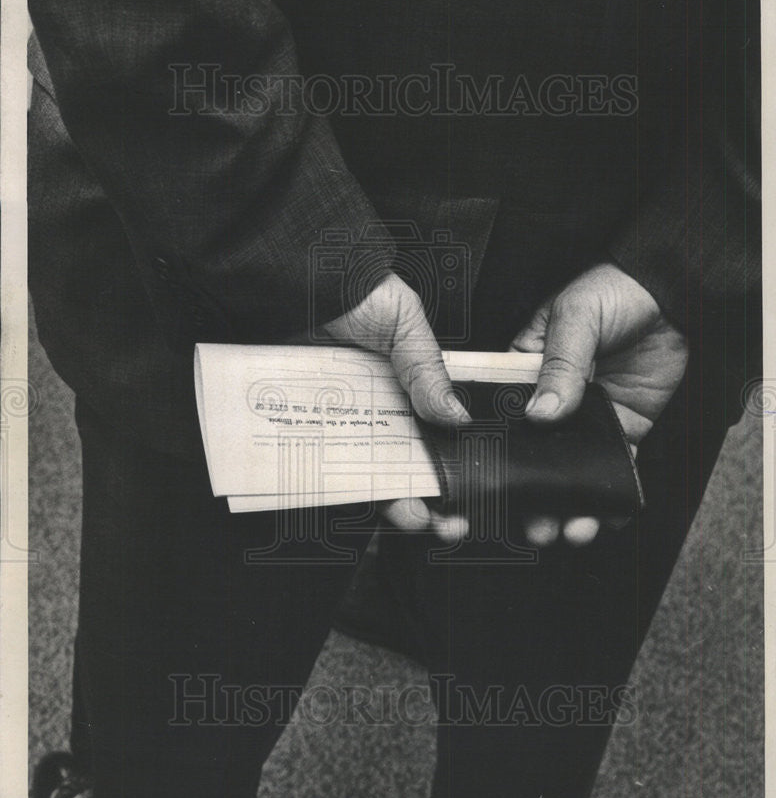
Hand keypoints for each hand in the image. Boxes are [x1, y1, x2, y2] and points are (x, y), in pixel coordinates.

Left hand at [324, 273, 469, 541]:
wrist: (289, 275)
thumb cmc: (352, 289)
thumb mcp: (404, 322)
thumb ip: (428, 370)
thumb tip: (459, 417)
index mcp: (407, 389)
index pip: (433, 438)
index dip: (451, 470)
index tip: (466, 497)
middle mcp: (373, 411)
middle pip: (401, 467)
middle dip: (425, 500)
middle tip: (441, 521)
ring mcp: (336, 422)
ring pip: (361, 475)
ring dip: (387, 503)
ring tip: (411, 517)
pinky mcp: (299, 426)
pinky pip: (313, 464)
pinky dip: (330, 485)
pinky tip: (355, 498)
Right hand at [510, 261, 687, 546]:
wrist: (671, 294)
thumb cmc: (612, 292)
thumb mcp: (576, 317)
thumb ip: (561, 363)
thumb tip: (542, 413)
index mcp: (524, 371)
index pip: (500, 417)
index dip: (493, 454)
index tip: (491, 487)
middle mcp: (551, 401)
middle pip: (533, 455)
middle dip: (531, 494)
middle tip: (533, 523)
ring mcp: (587, 419)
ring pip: (571, 470)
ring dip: (569, 503)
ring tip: (570, 528)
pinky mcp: (622, 428)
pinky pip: (614, 467)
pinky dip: (611, 494)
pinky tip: (606, 515)